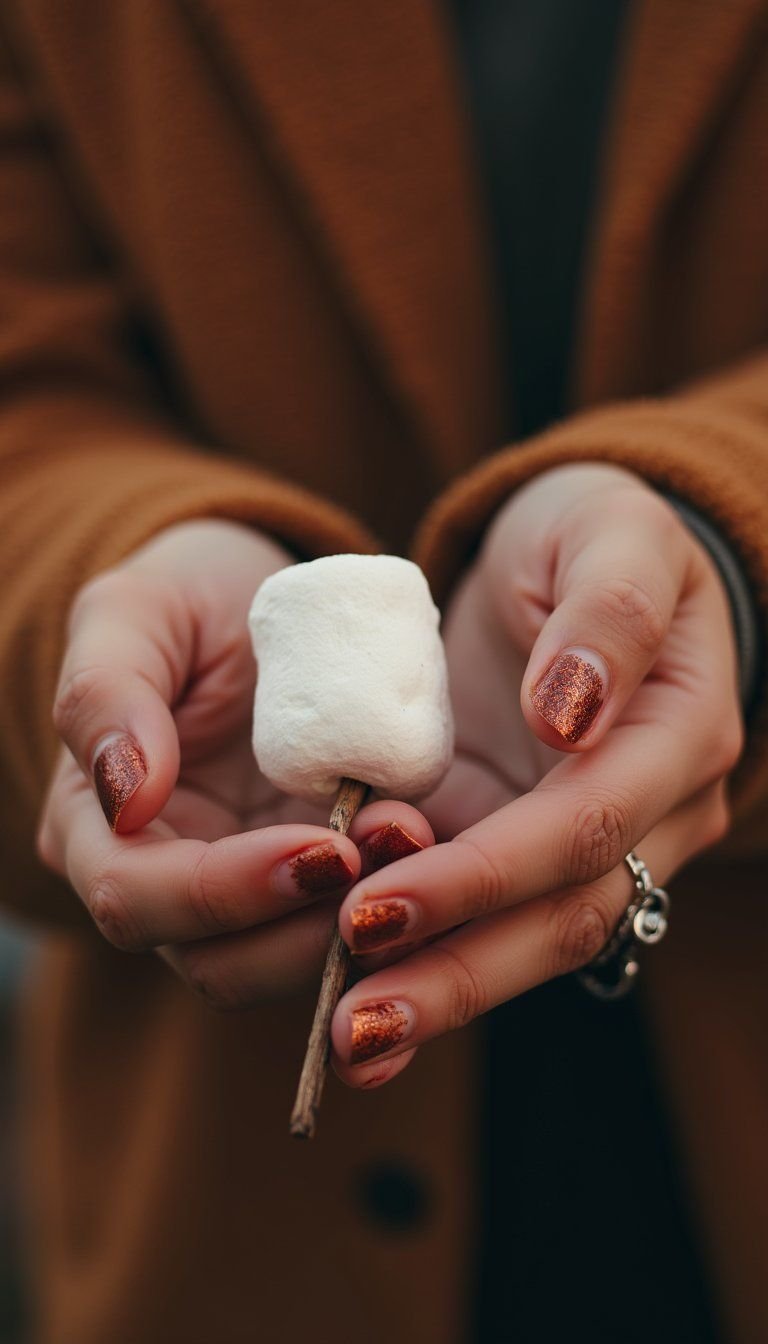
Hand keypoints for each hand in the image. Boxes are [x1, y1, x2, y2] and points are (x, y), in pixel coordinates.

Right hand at [37, 519, 432, 1000]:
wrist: (262, 603)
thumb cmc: (184, 598)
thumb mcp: (133, 611)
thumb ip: (105, 692)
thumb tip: (127, 797)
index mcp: (97, 830)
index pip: (139, 897)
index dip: (224, 890)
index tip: (321, 846)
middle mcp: (166, 884)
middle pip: (220, 962)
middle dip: (311, 924)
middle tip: (398, 848)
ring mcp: (246, 896)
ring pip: (292, 963)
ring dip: (365, 926)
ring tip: (427, 841)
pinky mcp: (318, 887)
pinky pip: (354, 931)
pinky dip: (400, 917)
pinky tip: (451, 871)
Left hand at [331, 464, 742, 1085]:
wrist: (576, 560)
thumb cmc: (599, 533)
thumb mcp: (612, 535)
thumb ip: (605, 614)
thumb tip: (568, 715)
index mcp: (680, 733)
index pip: (591, 825)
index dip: (491, 873)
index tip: (381, 903)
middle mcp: (650, 807)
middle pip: (566, 914)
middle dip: (461, 972)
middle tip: (355, 1029)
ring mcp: (587, 836)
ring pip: (528, 939)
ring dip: (440, 993)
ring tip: (346, 1047)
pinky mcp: (523, 839)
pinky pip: (483, 914)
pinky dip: (426, 961)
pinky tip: (351, 1007)